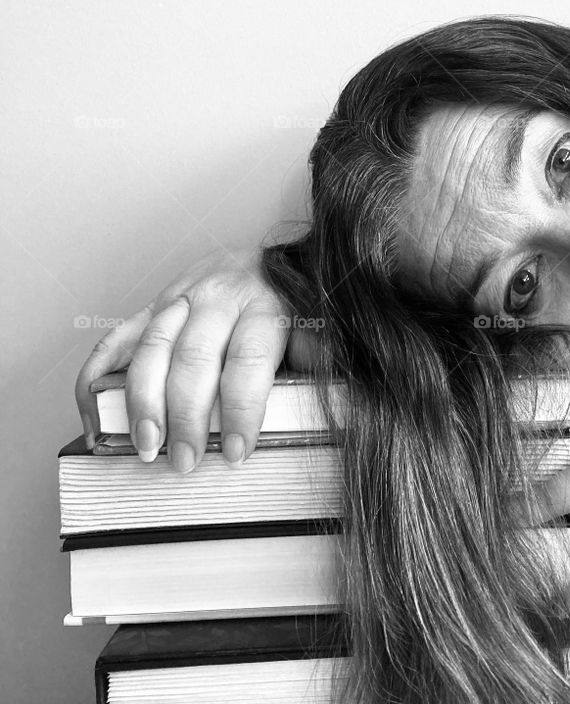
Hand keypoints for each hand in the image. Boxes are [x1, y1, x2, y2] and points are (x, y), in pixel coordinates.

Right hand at [74, 247, 292, 472]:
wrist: (285, 260)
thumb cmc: (301, 308)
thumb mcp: (320, 332)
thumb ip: (313, 366)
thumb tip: (313, 414)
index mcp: (266, 301)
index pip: (248, 358)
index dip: (240, 410)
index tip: (236, 453)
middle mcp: (220, 294)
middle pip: (194, 357)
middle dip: (186, 416)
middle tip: (185, 461)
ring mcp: (182, 295)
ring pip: (152, 346)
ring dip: (143, 402)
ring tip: (148, 447)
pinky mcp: (155, 303)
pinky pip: (116, 337)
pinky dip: (97, 376)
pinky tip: (96, 414)